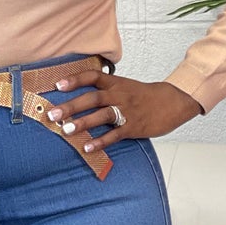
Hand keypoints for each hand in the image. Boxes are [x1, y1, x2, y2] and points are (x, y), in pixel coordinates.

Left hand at [44, 66, 202, 152]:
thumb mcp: (125, 86)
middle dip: (71, 106)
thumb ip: (105, 89)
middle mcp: (119, 95)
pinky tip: (88, 148)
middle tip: (53, 114)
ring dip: (83, 123)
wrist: (172, 101)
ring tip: (66, 131)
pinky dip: (101, 142)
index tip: (57, 85)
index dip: (75, 80)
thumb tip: (80, 96)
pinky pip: (115, 135)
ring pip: (102, 115)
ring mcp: (126, 111)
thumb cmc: (145, 96)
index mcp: (116, 83)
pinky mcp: (133, 127)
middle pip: (93, 98)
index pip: (93, 76)